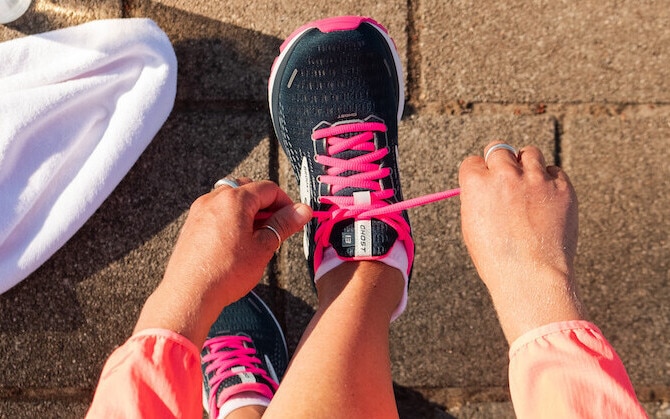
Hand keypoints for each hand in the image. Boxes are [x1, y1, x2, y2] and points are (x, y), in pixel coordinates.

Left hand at [134, 179, 311, 346]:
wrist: (189, 294)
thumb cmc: (225, 273)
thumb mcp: (263, 248)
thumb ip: (284, 225)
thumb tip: (302, 211)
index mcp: (234, 200)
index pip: (268, 189)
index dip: (286, 202)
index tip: (295, 217)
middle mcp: (214, 199)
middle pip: (248, 189)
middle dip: (267, 204)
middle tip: (279, 225)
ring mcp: (200, 211)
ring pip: (231, 199)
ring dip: (249, 211)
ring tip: (260, 236)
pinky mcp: (192, 224)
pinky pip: (217, 211)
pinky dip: (232, 218)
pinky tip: (239, 241)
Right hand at [459, 142, 584, 343]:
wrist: (531, 276)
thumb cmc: (497, 259)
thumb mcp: (472, 227)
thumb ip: (477, 200)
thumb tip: (484, 187)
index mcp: (476, 184)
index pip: (473, 161)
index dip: (479, 173)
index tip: (484, 182)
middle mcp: (504, 174)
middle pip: (499, 149)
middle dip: (500, 161)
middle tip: (506, 176)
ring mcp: (535, 178)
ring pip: (529, 153)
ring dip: (526, 165)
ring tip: (528, 185)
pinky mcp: (561, 186)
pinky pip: (554, 171)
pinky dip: (550, 181)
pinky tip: (546, 200)